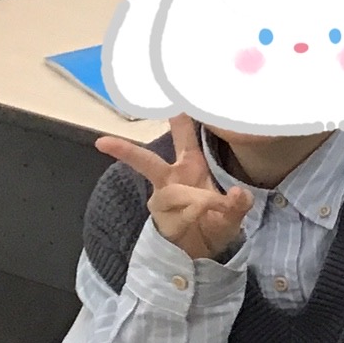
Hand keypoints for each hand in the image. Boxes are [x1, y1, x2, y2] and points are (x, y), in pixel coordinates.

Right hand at [96, 114, 251, 260]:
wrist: (205, 251)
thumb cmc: (217, 219)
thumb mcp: (236, 209)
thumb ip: (240, 201)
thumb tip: (237, 194)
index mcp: (191, 164)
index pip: (184, 133)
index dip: (177, 114)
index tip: (168, 91)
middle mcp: (172, 178)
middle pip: (146, 161)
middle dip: (126, 150)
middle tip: (103, 142)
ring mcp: (163, 200)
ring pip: (173, 193)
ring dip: (199, 199)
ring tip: (216, 206)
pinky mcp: (162, 220)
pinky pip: (180, 214)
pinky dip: (199, 215)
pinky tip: (209, 217)